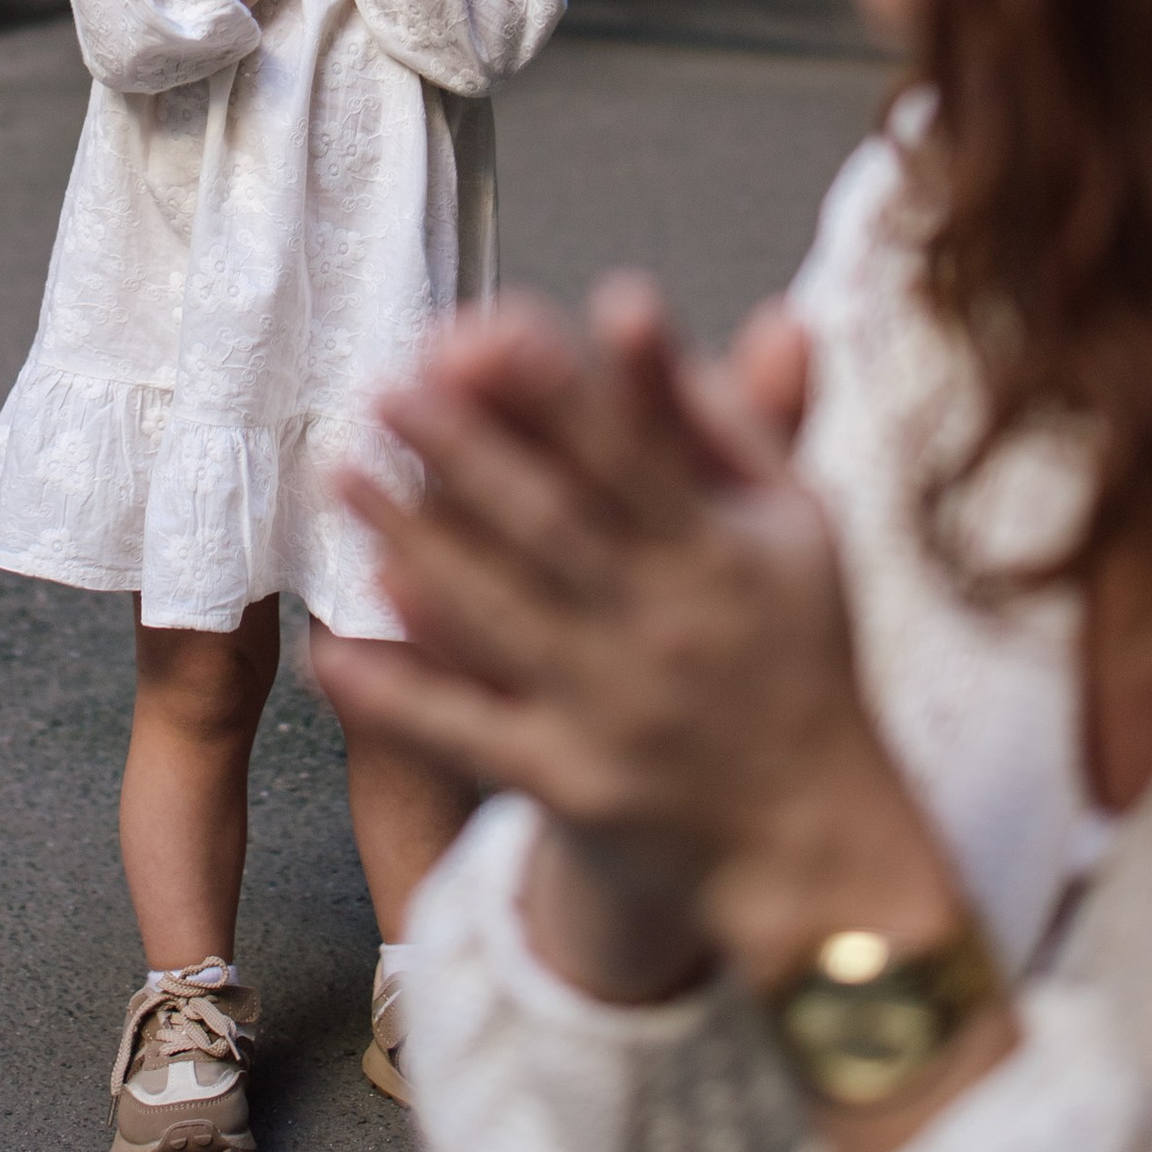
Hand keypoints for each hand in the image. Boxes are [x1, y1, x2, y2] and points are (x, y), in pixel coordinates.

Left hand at [324, 278, 965, 1002]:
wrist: (813, 843)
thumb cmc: (793, 655)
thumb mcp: (797, 528)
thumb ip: (734, 421)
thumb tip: (666, 307)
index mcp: (725, 553)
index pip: (637, 456)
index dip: (566, 391)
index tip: (496, 327)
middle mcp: (669, 626)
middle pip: (551, 525)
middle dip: (463, 452)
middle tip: (386, 388)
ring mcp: (614, 709)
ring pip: (498, 615)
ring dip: (413, 541)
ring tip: (344, 475)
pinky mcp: (572, 786)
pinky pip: (471, 733)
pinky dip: (404, 691)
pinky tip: (338, 644)